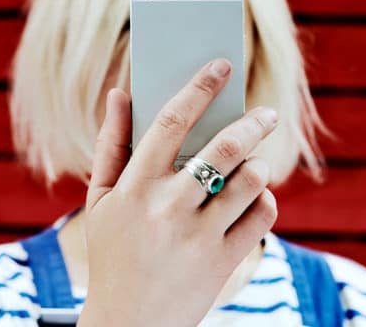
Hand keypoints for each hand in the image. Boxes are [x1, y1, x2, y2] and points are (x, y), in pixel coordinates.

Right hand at [78, 58, 278, 326]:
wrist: (128, 325)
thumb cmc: (112, 253)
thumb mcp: (100, 201)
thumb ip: (109, 144)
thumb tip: (119, 92)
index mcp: (133, 188)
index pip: (171, 122)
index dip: (199, 87)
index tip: (221, 64)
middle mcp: (168, 208)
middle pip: (222, 147)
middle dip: (252, 121)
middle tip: (265, 113)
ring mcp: (199, 236)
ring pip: (250, 179)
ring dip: (258, 163)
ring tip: (253, 162)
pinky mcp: (224, 261)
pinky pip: (263, 216)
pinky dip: (264, 200)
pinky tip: (251, 198)